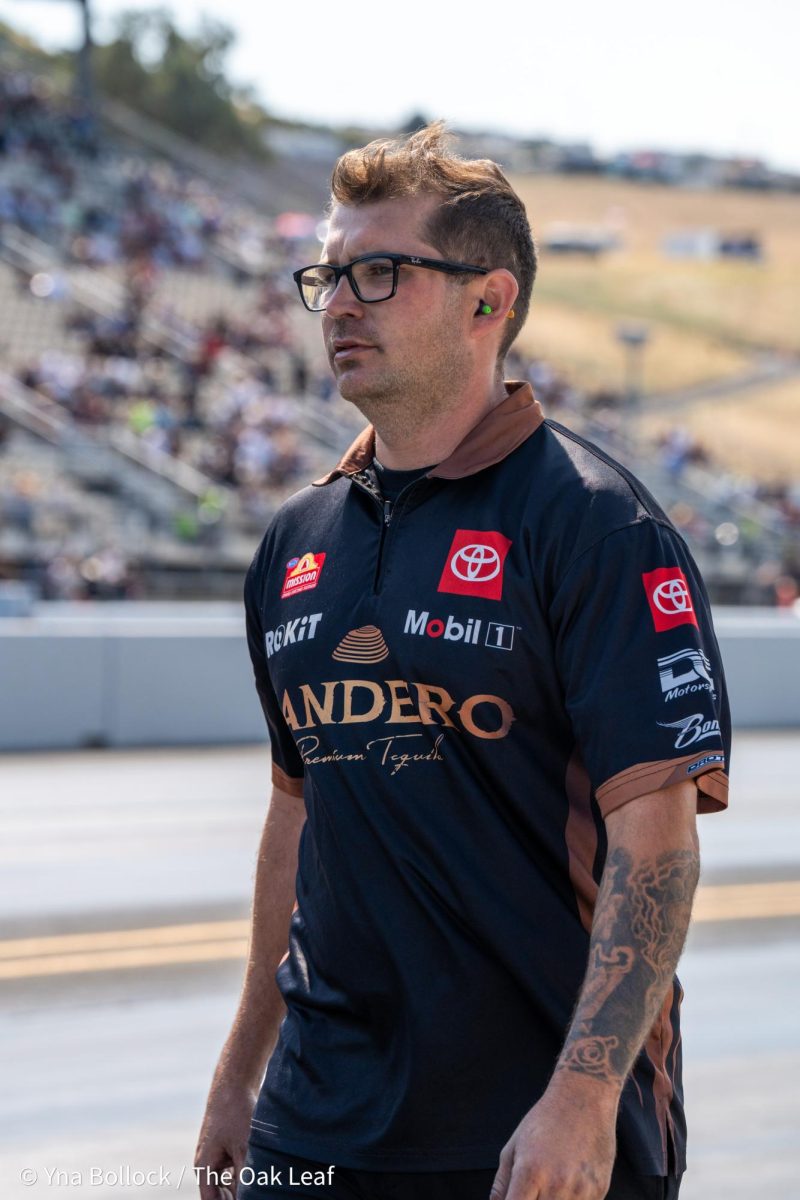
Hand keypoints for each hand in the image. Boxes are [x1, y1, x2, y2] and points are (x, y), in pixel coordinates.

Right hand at [194, 1077, 257, 1199]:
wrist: (234, 1083)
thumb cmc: (235, 1113)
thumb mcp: (244, 1147)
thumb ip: (246, 1176)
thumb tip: (251, 1195)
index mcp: (205, 1168)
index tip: (249, 1199)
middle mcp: (208, 1166)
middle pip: (221, 1196)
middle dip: (237, 1197)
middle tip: (259, 1191)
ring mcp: (217, 1157)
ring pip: (231, 1184)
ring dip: (244, 1187)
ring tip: (263, 1184)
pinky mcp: (228, 1149)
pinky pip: (236, 1172)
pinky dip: (247, 1175)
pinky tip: (262, 1174)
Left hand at [489, 1077, 617, 1199]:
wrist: (584, 1098)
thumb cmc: (544, 1121)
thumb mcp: (515, 1146)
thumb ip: (502, 1183)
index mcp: (529, 1172)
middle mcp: (555, 1184)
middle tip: (534, 1189)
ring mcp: (580, 1190)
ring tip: (551, 1185)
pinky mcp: (599, 1191)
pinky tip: (570, 1184)